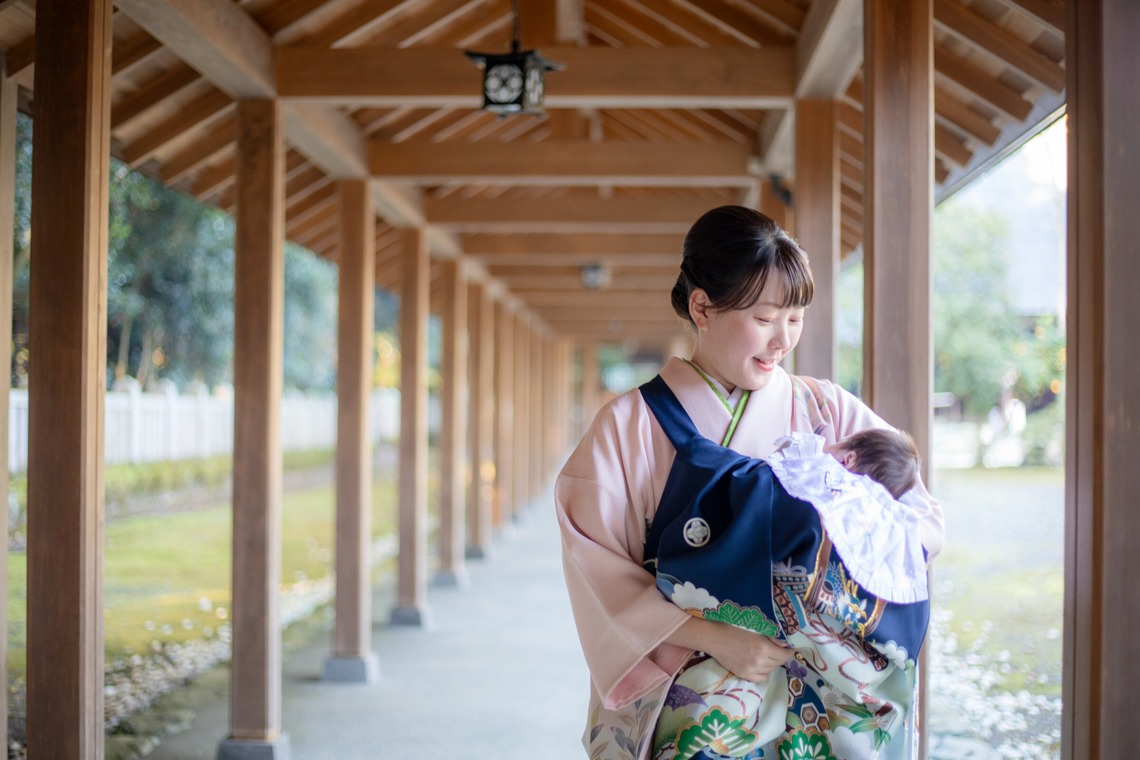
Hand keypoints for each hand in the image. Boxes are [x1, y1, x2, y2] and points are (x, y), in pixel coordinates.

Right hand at [667, 617, 791, 682]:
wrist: (714, 638)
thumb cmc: (734, 628)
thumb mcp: (754, 629)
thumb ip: (771, 637)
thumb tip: (786, 644)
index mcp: (763, 647)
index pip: (784, 654)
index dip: (789, 651)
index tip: (789, 647)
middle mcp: (759, 660)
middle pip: (778, 663)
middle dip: (780, 656)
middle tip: (778, 649)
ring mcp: (751, 670)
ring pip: (770, 670)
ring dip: (772, 663)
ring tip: (766, 655)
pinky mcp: (744, 675)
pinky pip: (761, 677)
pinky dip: (763, 672)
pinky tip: (759, 664)